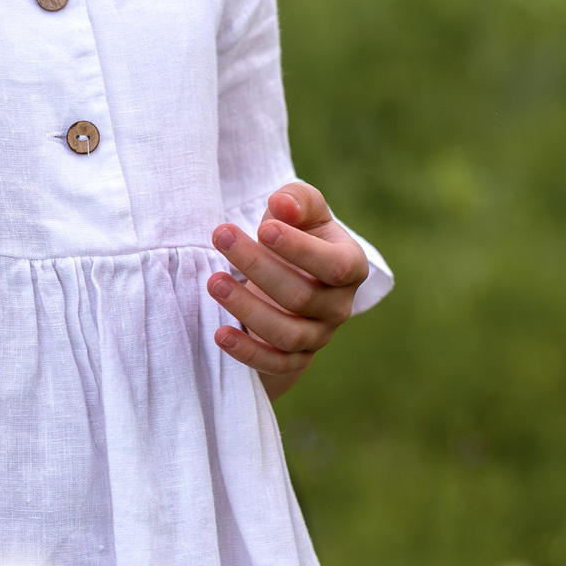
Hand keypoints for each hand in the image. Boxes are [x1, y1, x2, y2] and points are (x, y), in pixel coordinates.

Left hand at [206, 181, 369, 399]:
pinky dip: (247, 352)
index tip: (264, 228)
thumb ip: (297, 201)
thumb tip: (283, 206)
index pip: (334, 266)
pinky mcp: (296, 359)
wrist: (292, 272)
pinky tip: (220, 333)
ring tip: (214, 281)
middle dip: (257, 266)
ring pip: (287, 334)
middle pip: (301, 297)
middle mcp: (339, 306)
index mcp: (351, 267)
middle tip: (221, 236)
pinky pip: (275, 364)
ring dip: (247, 309)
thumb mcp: (301, 209)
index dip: (300, 250)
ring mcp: (319, 336)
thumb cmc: (297, 233)